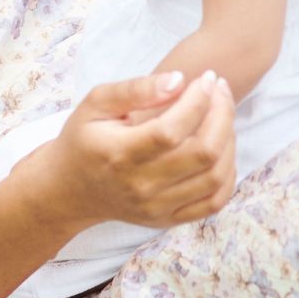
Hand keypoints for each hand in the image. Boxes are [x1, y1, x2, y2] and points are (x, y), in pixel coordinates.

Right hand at [41, 69, 236, 229]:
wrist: (69, 190)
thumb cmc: (83, 139)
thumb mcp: (96, 103)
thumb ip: (135, 89)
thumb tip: (178, 80)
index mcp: (120, 154)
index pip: (172, 130)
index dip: (198, 101)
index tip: (206, 78)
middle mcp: (141, 186)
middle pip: (203, 153)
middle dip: (222, 114)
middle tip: (221, 90)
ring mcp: (157, 207)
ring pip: (215, 176)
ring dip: (229, 140)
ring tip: (221, 114)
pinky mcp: (168, 219)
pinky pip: (214, 202)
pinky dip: (228, 173)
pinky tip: (222, 148)